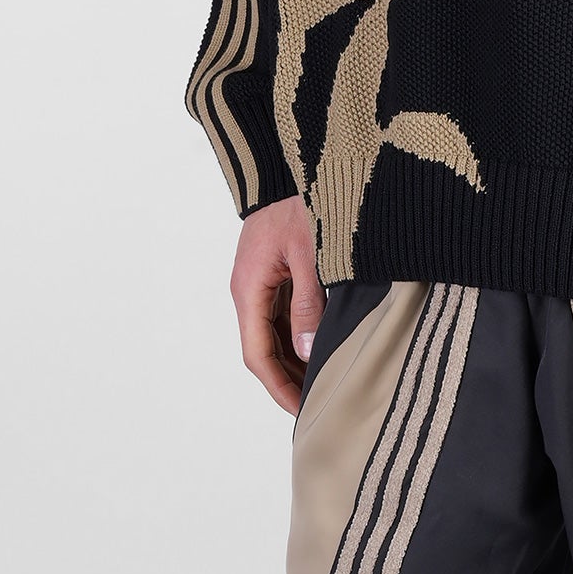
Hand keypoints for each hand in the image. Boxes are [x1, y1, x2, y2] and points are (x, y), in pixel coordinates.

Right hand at [229, 194, 325, 412]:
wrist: (286, 164)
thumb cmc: (298, 201)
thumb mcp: (309, 254)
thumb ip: (310, 304)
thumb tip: (308, 352)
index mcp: (248, 289)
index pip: (258, 355)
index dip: (279, 387)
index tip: (302, 409)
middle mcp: (249, 290)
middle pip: (264, 349)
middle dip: (289, 379)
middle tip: (319, 403)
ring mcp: (261, 282)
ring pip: (274, 334)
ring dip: (295, 359)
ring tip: (324, 382)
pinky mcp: (275, 272)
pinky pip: (283, 314)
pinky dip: (299, 335)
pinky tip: (322, 347)